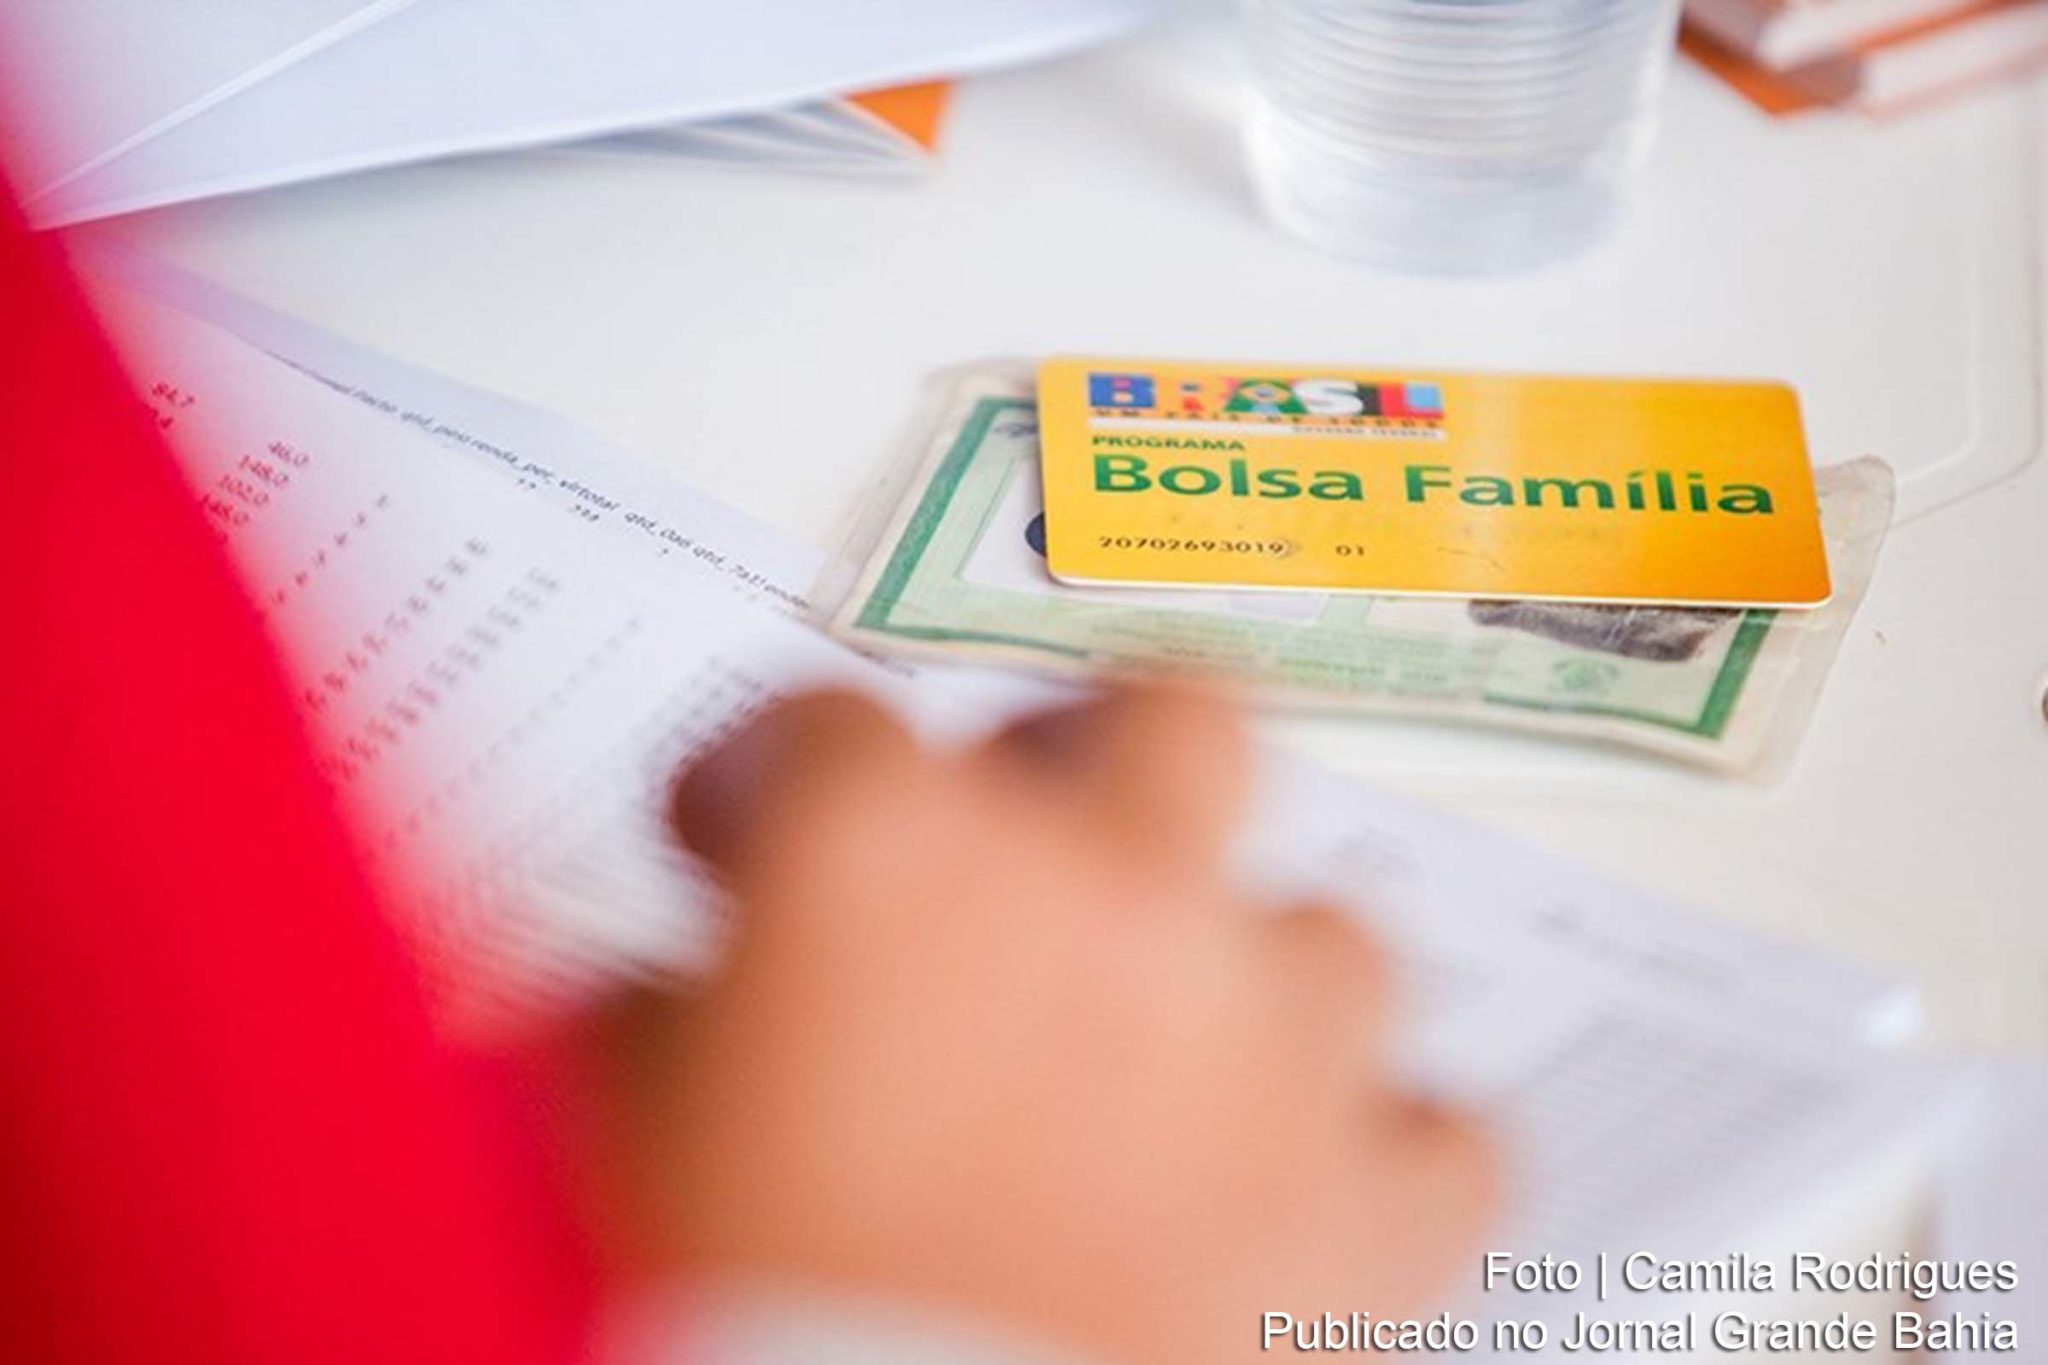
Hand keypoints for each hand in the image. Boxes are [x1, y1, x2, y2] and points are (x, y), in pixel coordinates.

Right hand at [588, 683, 1494, 1364]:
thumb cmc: (738, 1306)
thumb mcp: (614, 1136)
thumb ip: (646, 1012)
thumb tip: (678, 990)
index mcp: (894, 858)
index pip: (828, 728)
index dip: (764, 784)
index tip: (743, 839)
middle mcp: (1107, 896)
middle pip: (1168, 724)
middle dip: (1102, 767)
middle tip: (1044, 847)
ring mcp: (1266, 1042)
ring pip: (1330, 936)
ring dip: (1253, 992)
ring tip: (1177, 1076)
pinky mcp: (1373, 1211)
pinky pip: (1444, 1142)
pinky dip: (1381, 1166)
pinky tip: (1314, 1203)